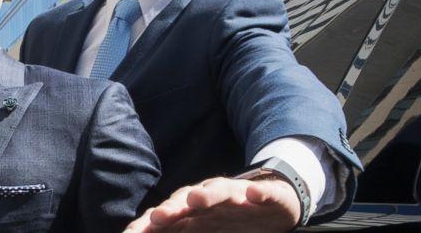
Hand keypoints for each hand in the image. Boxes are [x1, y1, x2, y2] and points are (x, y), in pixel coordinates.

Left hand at [124, 177, 301, 232]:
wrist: (272, 202)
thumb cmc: (230, 218)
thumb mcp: (200, 229)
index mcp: (192, 210)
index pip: (165, 216)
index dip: (148, 226)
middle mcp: (210, 198)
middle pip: (187, 201)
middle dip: (172, 208)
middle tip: (158, 216)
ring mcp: (237, 195)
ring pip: (221, 191)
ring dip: (209, 194)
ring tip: (197, 199)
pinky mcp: (263, 194)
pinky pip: (261, 193)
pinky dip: (258, 194)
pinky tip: (253, 196)